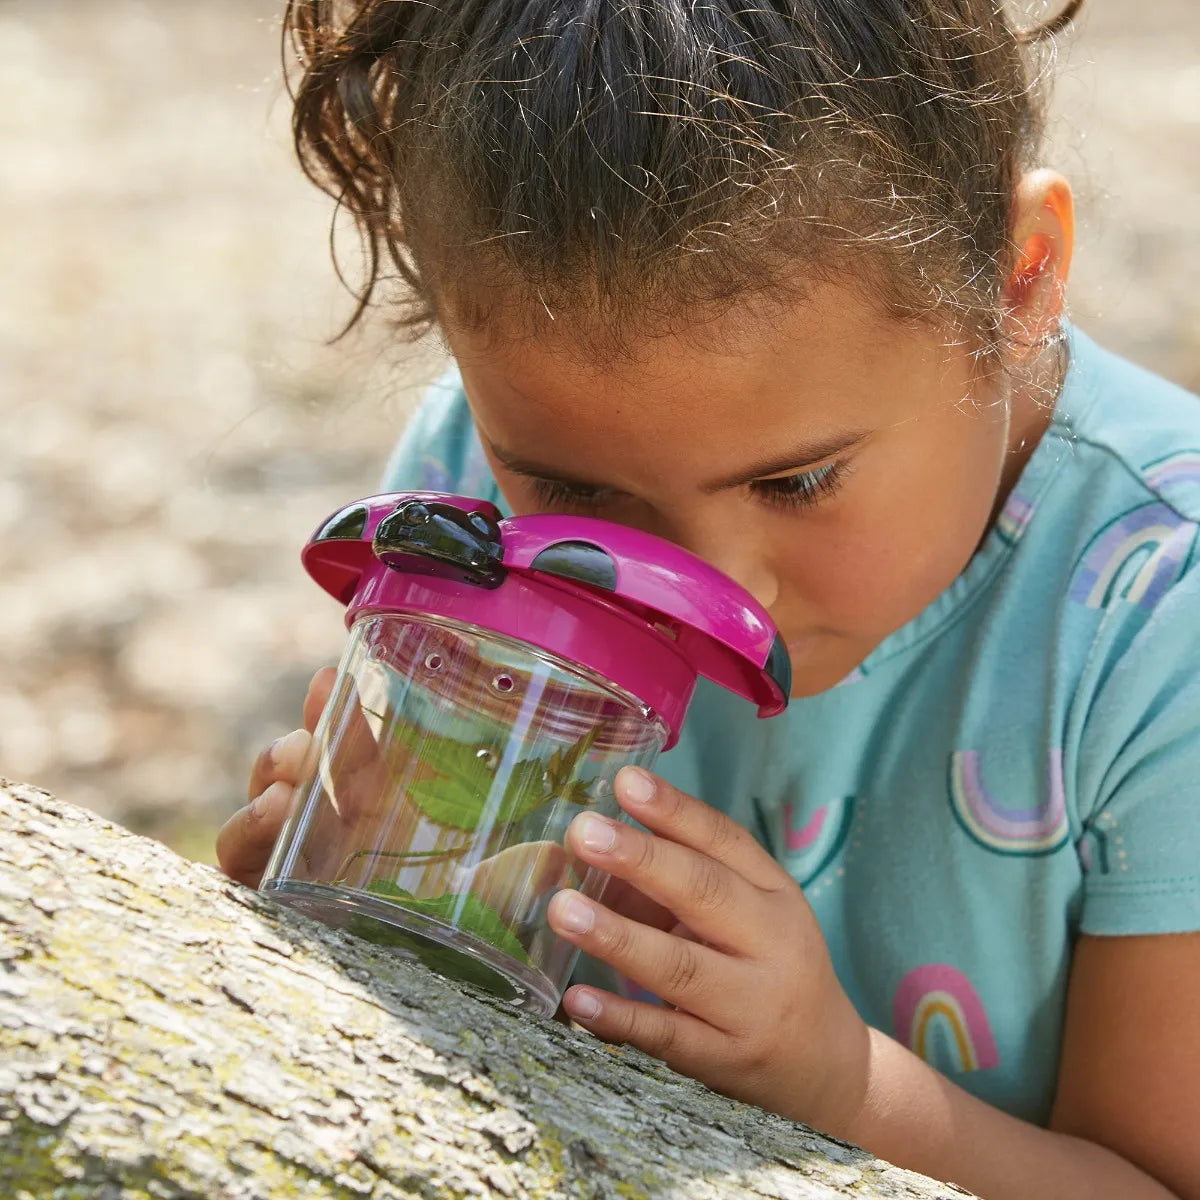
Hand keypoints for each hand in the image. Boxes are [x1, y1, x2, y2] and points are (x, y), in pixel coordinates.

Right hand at [216, 668, 574, 924]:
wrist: (422, 1006)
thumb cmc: (455, 942)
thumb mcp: (488, 900)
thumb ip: (514, 878)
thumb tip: (555, 857)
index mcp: (373, 810)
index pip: (346, 747)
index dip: (334, 707)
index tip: (334, 677)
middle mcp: (327, 829)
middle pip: (295, 766)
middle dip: (301, 738)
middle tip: (316, 736)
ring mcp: (291, 861)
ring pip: (263, 800)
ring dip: (273, 773)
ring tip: (295, 766)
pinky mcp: (267, 900)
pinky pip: (238, 860)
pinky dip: (248, 828)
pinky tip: (276, 808)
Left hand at [547, 767, 869, 1134]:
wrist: (826, 1066)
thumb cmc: (768, 968)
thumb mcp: (747, 913)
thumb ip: (678, 878)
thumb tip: (592, 847)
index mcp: (775, 893)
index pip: (725, 841)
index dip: (674, 810)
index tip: (626, 782)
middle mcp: (772, 943)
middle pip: (706, 894)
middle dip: (641, 859)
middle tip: (584, 832)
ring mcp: (752, 1006)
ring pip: (681, 967)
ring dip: (617, 937)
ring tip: (563, 909)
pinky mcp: (726, 1061)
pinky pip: (668, 1037)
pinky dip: (620, 1018)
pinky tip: (577, 999)